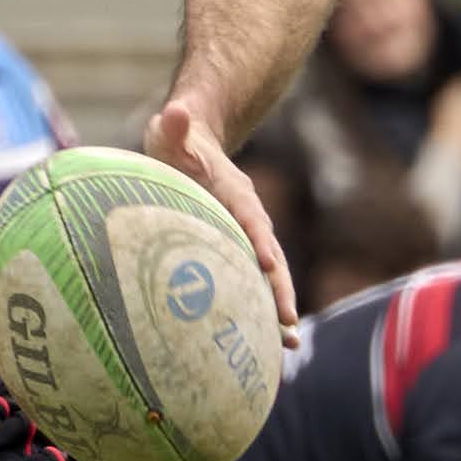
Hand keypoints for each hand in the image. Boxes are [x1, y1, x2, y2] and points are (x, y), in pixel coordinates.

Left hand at [145, 95, 299, 332]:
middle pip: (270, 258)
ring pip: (267, 276)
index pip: (250, 219)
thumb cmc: (178, 139)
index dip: (259, 241)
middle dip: (280, 291)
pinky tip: (263, 344)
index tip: (267, 266)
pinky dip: (258, 310)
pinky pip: (250, 282)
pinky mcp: (234, 250)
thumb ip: (175, 125)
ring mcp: (245, 237)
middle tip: (288, 325)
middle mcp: (248, 218)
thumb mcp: (172, 130)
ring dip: (277, 310)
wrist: (193, 142)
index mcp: (234, 193)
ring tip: (288, 348)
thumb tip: (175, 112)